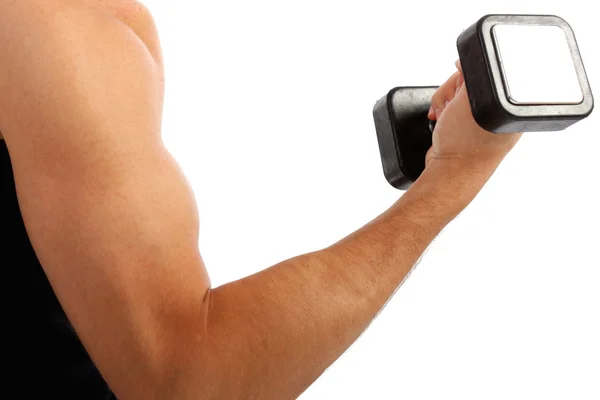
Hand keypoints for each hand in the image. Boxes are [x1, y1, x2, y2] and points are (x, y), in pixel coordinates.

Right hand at [424, 61, 521, 184]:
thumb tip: (466, 60)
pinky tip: (441, 120)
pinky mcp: (465, 129)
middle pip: (468, 82)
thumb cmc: (467, 144)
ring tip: (443, 116)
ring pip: (456, 95)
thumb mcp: (471, 98)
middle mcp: (497, 112)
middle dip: (452, 91)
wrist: (449, 172)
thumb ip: (472, 74)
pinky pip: (451, 109)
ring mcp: (480, 122)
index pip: (485, 72)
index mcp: (508, 104)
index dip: (467, 76)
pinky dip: (442, 111)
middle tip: (452, 105)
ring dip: (443, 101)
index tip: (461, 86)